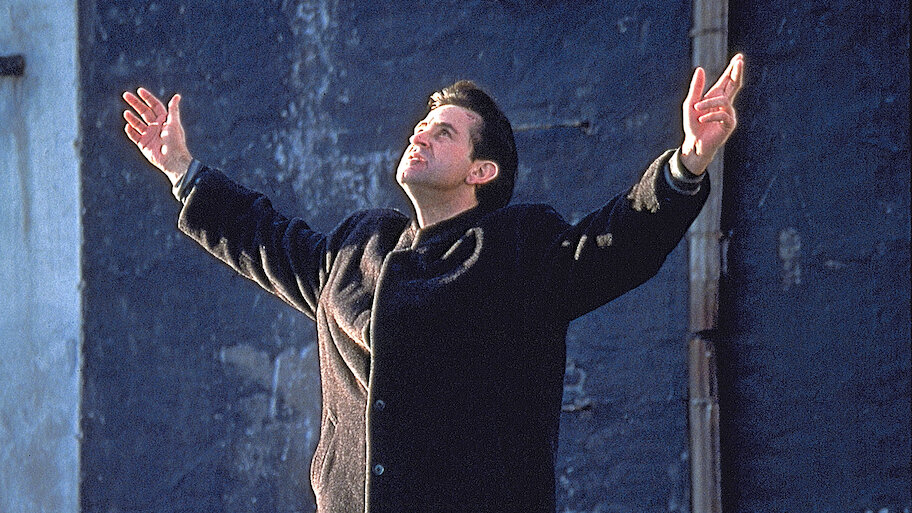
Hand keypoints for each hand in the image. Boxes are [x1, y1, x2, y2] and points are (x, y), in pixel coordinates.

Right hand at [123, 88, 191, 184]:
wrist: (173, 160)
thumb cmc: (175, 141)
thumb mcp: (174, 123)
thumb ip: (173, 110)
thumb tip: (177, 96)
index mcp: (164, 120)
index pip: (154, 106)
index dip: (147, 98)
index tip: (139, 90)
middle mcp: (156, 126)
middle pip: (144, 112)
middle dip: (135, 103)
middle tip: (125, 95)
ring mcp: (149, 135)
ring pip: (137, 123)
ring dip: (131, 118)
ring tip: (126, 112)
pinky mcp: (144, 145)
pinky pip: (134, 136)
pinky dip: (130, 131)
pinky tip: (127, 126)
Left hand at [680, 53, 743, 174]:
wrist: (693, 144)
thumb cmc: (692, 125)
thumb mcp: (690, 104)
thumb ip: (696, 87)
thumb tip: (700, 68)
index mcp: (717, 96)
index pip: (727, 80)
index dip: (733, 69)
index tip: (739, 58)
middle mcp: (725, 103)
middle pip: (734, 84)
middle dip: (737, 72)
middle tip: (739, 61)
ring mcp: (728, 114)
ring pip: (723, 101)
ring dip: (708, 103)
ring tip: (696, 109)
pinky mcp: (729, 125)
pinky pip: (722, 115)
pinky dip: (710, 115)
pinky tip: (701, 119)